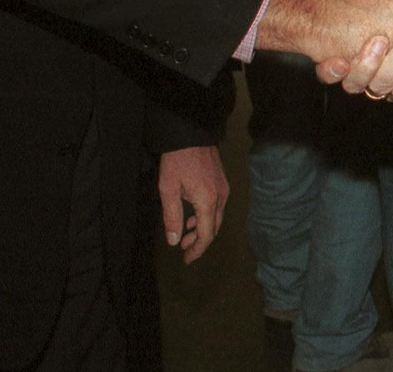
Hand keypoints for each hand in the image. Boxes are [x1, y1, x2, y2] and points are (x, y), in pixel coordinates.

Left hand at [157, 145, 228, 263]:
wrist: (191, 133)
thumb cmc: (176, 160)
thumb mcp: (168, 189)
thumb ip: (172, 217)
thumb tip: (174, 242)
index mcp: (207, 201)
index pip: (206, 235)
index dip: (196, 250)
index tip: (186, 260)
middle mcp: (221, 197)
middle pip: (214, 228)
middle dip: (199, 241)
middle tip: (184, 249)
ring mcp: (224, 188)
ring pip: (216, 217)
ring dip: (201, 228)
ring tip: (185, 233)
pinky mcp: (222, 181)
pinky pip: (217, 205)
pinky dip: (206, 216)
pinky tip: (192, 214)